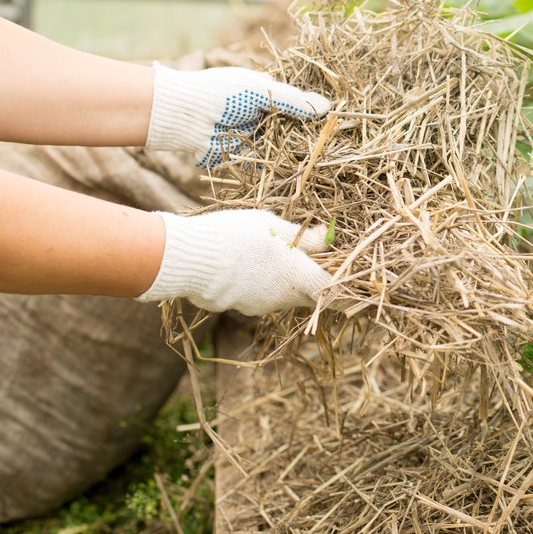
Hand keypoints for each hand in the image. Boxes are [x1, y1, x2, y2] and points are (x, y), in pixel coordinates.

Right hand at [136, 209, 333, 315]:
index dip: (343, 284)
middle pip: (310, 293)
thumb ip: (303, 237)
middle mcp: (283, 298)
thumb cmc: (235, 235)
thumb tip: (328, 239)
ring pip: (285, 294)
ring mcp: (261, 306)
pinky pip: (262, 297)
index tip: (345, 272)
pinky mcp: (241, 308)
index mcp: (297, 277)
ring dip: (286, 279)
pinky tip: (248, 263)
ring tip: (269, 252)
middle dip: (313, 277)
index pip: (333, 291)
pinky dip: (263, 283)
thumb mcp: (273, 225)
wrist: (188, 259)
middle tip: (305, 252)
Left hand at [146, 64, 329, 166]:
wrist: (184, 116)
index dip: (311, 113)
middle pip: (290, 127)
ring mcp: (251, 135)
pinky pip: (264, 163)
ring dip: (294, 154)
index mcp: (264, 93)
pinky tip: (296, 174)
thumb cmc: (221, 93)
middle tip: (327, 145)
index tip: (330, 121)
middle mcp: (259, 114)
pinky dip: (278, 168)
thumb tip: (326, 107)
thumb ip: (294, 101)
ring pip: (280, 146)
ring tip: (317, 162)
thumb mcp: (262, 91)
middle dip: (306, 136)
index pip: (295, 103)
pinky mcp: (241, 155)